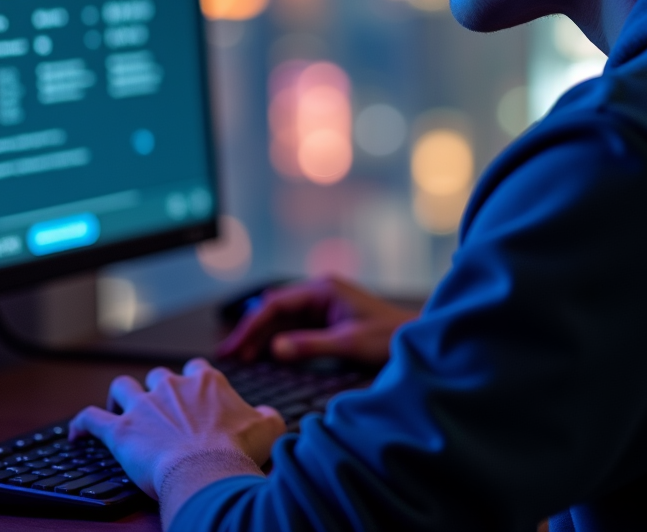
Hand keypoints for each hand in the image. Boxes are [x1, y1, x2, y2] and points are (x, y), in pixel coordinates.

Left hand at [69, 358, 285, 525]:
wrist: (208, 471)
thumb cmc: (238, 452)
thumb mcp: (269, 429)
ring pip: (122, 387)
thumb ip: (268, 416)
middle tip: (159, 409)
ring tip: (118, 408)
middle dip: (156, 388)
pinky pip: (91, 419)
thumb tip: (268, 416)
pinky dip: (81, 423)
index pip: (196, 368)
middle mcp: (172, 386)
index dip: (192, 380)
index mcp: (206, 382)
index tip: (193, 394)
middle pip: (158, 375)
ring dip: (119, 396)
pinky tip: (76, 433)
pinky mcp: (120, 430)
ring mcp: (144, 406)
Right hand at [218, 275, 419, 365]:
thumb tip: (273, 347)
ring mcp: (323, 305)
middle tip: (229, 354)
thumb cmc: (388, 337)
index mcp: (322, 289)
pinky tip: (265, 354)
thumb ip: (310, 345)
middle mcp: (319, 292)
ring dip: (262, 336)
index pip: (276, 303)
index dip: (251, 325)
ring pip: (282, 318)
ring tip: (240, 356)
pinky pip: (294, 327)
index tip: (234, 346)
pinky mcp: (327, 319)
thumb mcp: (348, 344)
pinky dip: (278, 339)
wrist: (417, 340)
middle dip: (251, 330)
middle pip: (275, 309)